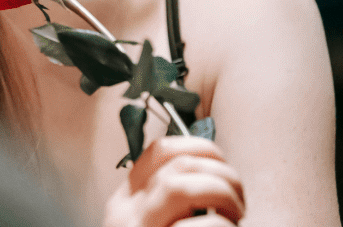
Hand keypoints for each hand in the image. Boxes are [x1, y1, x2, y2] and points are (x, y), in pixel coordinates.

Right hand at [103, 136, 244, 225]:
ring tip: (235, 215)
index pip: (159, 152)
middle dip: (221, 172)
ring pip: (180, 187)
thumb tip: (211, 179)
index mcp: (127, 202)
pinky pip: (200, 226)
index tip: (220, 164)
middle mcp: (126, 212)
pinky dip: (223, 225)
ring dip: (222, 194)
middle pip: (177, 165)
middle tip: (238, 198)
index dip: (198, 147)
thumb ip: (167, 206)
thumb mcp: (150, 222)